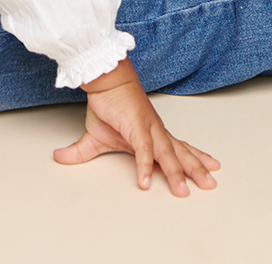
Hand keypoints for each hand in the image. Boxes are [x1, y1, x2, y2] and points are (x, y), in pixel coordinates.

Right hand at [53, 57, 219, 196]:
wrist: (105, 79)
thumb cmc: (108, 103)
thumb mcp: (95, 136)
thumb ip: (82, 152)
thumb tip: (60, 157)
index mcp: (151, 135)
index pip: (176, 149)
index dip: (193, 159)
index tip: (209, 167)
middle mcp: (155, 132)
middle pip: (179, 154)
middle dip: (196, 170)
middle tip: (211, 184)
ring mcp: (148, 130)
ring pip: (167, 156)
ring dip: (177, 174)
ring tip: (184, 191)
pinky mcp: (136, 127)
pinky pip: (143, 151)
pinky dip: (145, 167)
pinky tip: (145, 182)